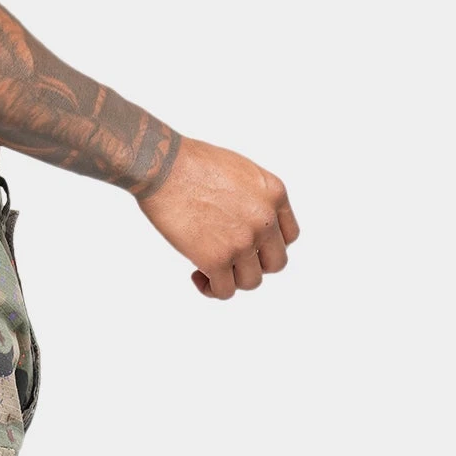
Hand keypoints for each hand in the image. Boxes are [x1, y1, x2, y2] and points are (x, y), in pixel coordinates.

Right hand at [138, 138, 298, 298]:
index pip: (289, 236)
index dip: (268, 246)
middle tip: (231, 260)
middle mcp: (265, 220)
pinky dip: (211, 288)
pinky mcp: (217, 260)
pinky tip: (197, 274)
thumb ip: (255, 198)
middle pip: (276, 263)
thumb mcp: (242, 171)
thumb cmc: (193, 163)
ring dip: (232, 279)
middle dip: (254, 265)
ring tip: (210, 268)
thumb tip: (247, 222)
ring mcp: (243, 242)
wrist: (166, 168)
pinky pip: (224, 291)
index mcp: (275, 194)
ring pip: (251, 282)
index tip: (248, 246)